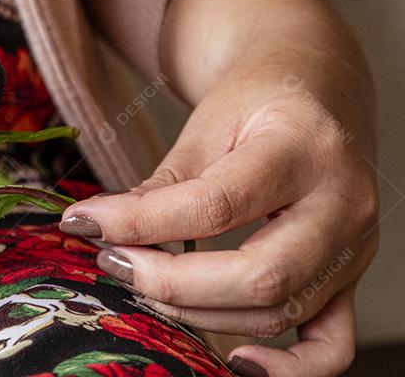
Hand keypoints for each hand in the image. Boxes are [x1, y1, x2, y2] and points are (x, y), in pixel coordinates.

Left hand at [60, 0, 379, 376]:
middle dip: (172, 282)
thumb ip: (165, 182)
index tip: (85, 223)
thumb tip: (105, 230)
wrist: (316, 90)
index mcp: (302, 148)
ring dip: (200, 312)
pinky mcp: (351, 277)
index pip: (217, 204)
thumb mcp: (207, 122)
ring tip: (144, 285)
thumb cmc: (257, 100)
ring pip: (280, 310)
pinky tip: (233, 359)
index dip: (142, 222)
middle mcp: (342, 204)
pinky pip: (330, 344)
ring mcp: (354, 247)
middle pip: (260, 275)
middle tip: (114, 263)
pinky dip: (286, 367)